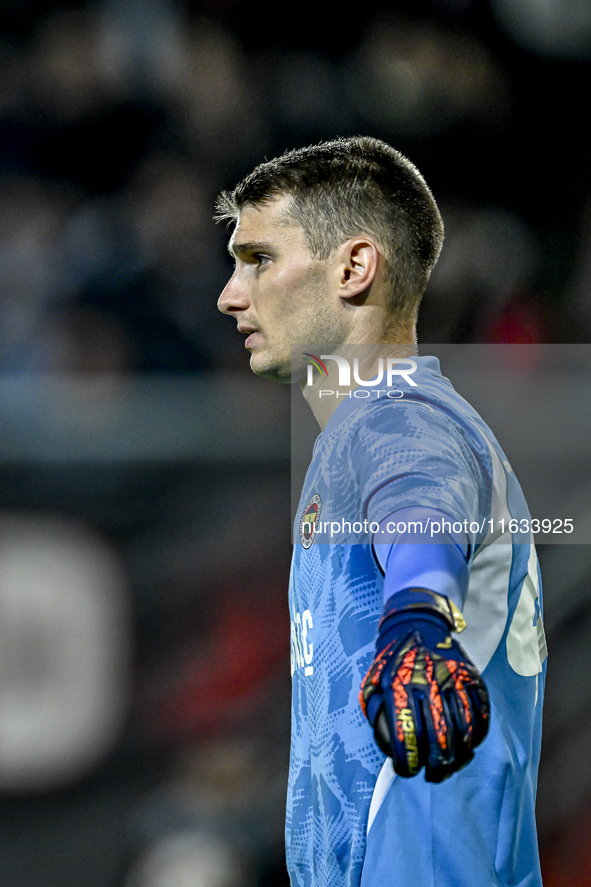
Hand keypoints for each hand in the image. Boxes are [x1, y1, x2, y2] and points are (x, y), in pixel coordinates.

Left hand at [360, 589, 488, 782]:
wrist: (418, 623)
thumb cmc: (392, 659)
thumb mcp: (373, 681)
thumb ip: (376, 713)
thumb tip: (385, 747)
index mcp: (399, 685)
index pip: (406, 735)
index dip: (408, 761)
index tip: (408, 771)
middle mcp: (429, 683)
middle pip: (439, 738)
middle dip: (436, 766)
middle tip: (431, 775)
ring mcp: (454, 680)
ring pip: (464, 730)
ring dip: (459, 757)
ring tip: (450, 767)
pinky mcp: (472, 677)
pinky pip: (481, 714)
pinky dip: (478, 736)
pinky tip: (469, 747)